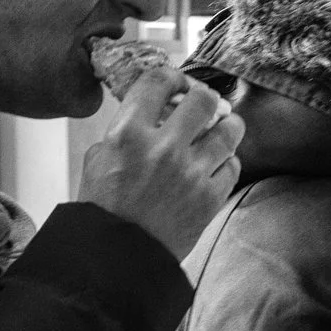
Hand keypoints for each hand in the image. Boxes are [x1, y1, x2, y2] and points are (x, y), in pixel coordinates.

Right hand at [76, 75, 245, 259]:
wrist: (118, 255)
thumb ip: (125, 131)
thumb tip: (150, 113)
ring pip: (230, 130)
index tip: (177, 81)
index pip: (158, 81)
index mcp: (128, 134)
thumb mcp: (98, 159)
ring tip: (221, 128)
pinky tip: (215, 164)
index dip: (172, 76)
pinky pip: (232, 164)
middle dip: (205, 98)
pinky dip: (226, 160)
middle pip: (204, 100)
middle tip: (203, 104)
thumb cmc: (105, 209)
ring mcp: (192, 172)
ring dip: (226, 125)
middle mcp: (164, 148)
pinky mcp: (211, 197)